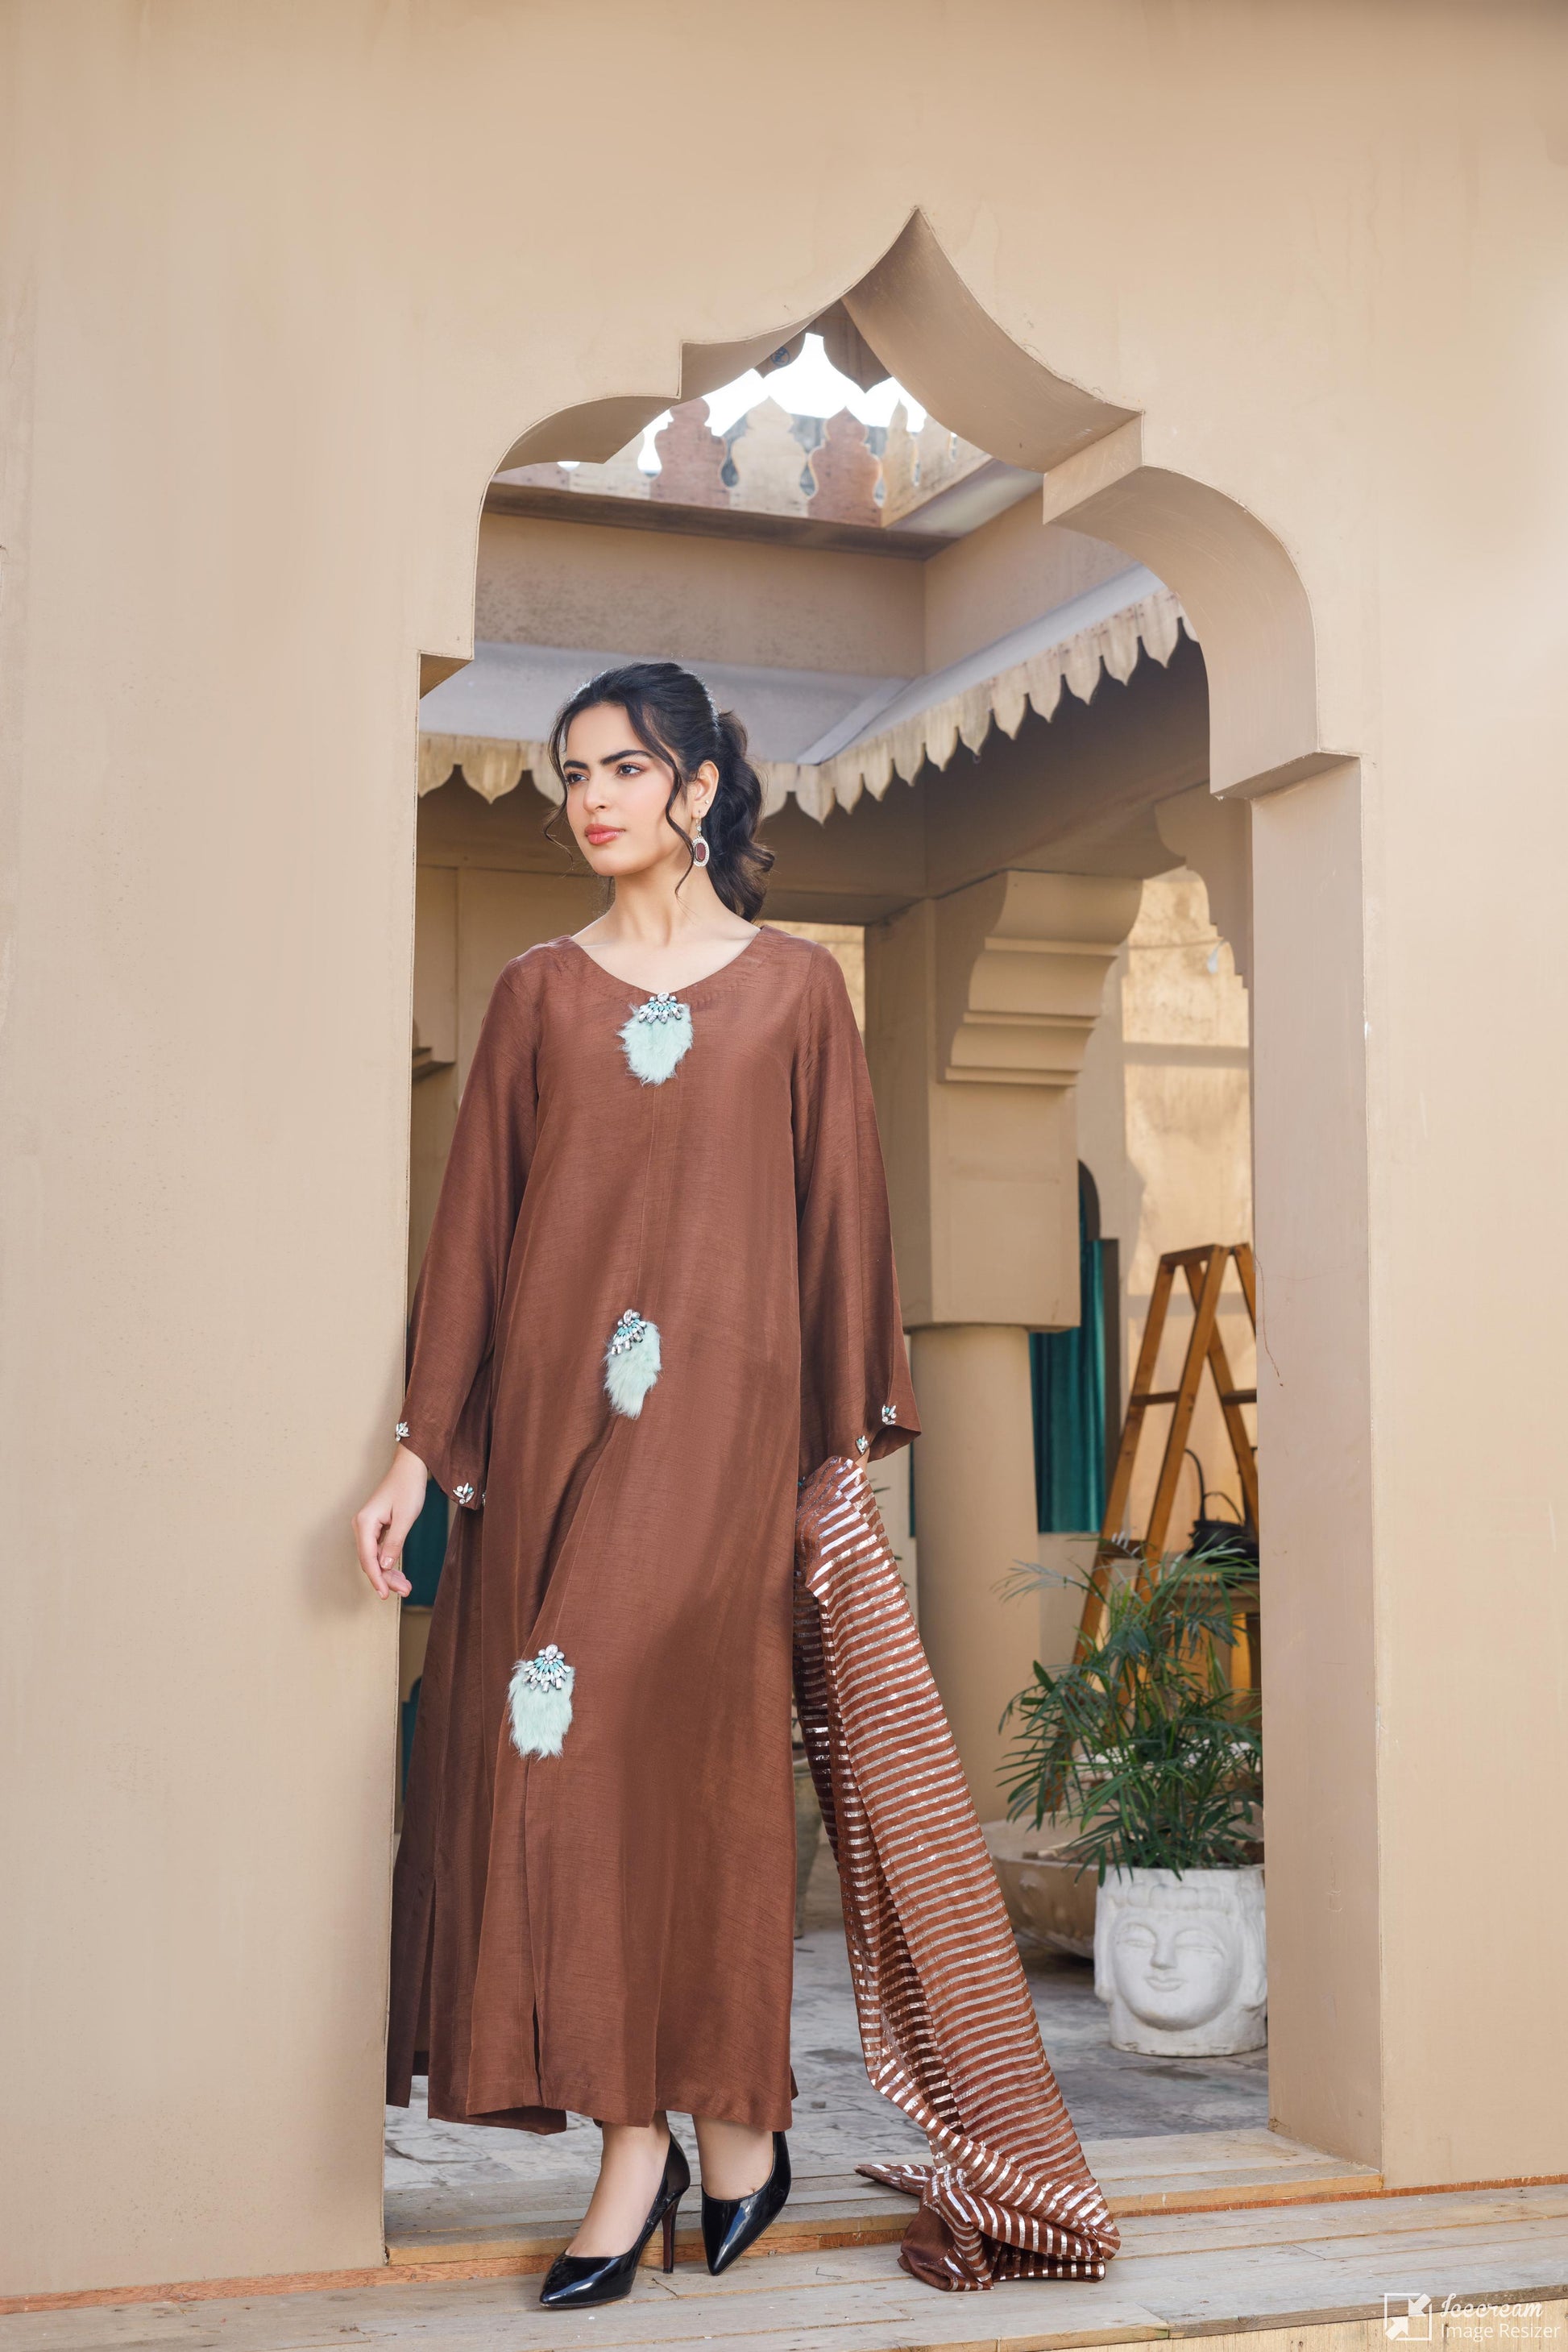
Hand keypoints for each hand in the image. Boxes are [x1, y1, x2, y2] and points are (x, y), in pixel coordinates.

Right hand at [352, 1444, 429, 1596]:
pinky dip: (389, 1562)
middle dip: (385, 1578)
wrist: (410, 1468)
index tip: (385, 1595)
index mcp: (364, 1523)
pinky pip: (379, 1550)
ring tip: (406, 1587)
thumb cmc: (408, 1488)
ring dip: (388, 1573)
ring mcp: (368, 1527)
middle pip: (370, 1561)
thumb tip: (383, 1566)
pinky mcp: (376, 1528)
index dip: (376, 1579)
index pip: (368, 1558)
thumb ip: (394, 1543)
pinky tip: (400, 1574)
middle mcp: (362, 1526)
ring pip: (375, 1558)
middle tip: (404, 1591)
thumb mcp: (405, 1517)